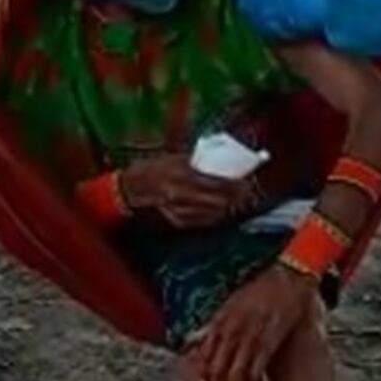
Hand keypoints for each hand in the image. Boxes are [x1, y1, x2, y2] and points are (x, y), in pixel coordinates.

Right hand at [121, 154, 249, 228]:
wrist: (133, 187)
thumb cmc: (156, 167)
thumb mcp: (177, 158)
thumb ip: (199, 162)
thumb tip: (224, 162)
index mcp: (182, 174)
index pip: (217, 183)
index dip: (235, 185)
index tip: (246, 182)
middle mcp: (181, 194)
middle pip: (219, 200)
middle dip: (236, 198)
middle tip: (247, 192)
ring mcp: (179, 211)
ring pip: (213, 213)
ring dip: (229, 208)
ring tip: (238, 201)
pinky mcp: (177, 221)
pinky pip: (203, 221)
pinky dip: (215, 216)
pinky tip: (222, 210)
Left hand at [197, 264, 316, 380]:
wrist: (287, 278)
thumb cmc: (262, 287)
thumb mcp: (236, 300)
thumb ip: (223, 318)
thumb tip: (212, 333)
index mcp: (222, 318)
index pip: (204, 353)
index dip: (202, 373)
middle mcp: (231, 329)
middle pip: (216, 367)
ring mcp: (248, 337)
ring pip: (232, 373)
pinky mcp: (267, 342)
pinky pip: (254, 370)